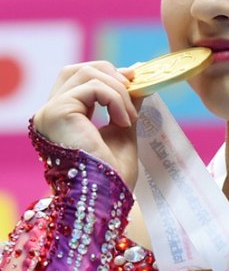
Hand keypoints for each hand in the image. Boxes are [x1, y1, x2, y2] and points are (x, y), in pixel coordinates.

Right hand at [33, 61, 140, 188]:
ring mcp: (50, 112)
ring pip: (87, 74)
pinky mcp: (57, 113)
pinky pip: (92, 87)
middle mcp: (50, 113)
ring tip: (131, 117)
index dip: (108, 74)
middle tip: (135, 89)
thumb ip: (125, 104)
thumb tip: (137, 77)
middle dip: (111, 75)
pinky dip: (114, 99)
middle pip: (78, 69)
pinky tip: (124, 121)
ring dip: (118, 91)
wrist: (107, 200)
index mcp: (63, 118)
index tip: (135, 78)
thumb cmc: (112, 176)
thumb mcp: (123, 130)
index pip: (79, 79)